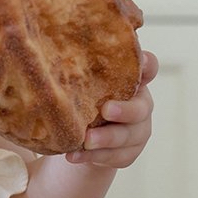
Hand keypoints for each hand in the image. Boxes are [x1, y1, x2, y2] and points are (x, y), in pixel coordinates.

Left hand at [66, 49, 158, 168]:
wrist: (83, 140)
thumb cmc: (83, 102)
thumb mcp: (81, 83)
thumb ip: (79, 69)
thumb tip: (49, 40)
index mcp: (131, 81)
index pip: (148, 68)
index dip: (148, 64)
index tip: (141, 60)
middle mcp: (139, 104)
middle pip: (141, 108)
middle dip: (124, 110)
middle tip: (106, 110)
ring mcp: (136, 130)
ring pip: (128, 136)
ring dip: (106, 139)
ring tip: (86, 140)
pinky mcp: (128, 152)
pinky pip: (114, 156)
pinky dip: (92, 157)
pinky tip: (74, 155)